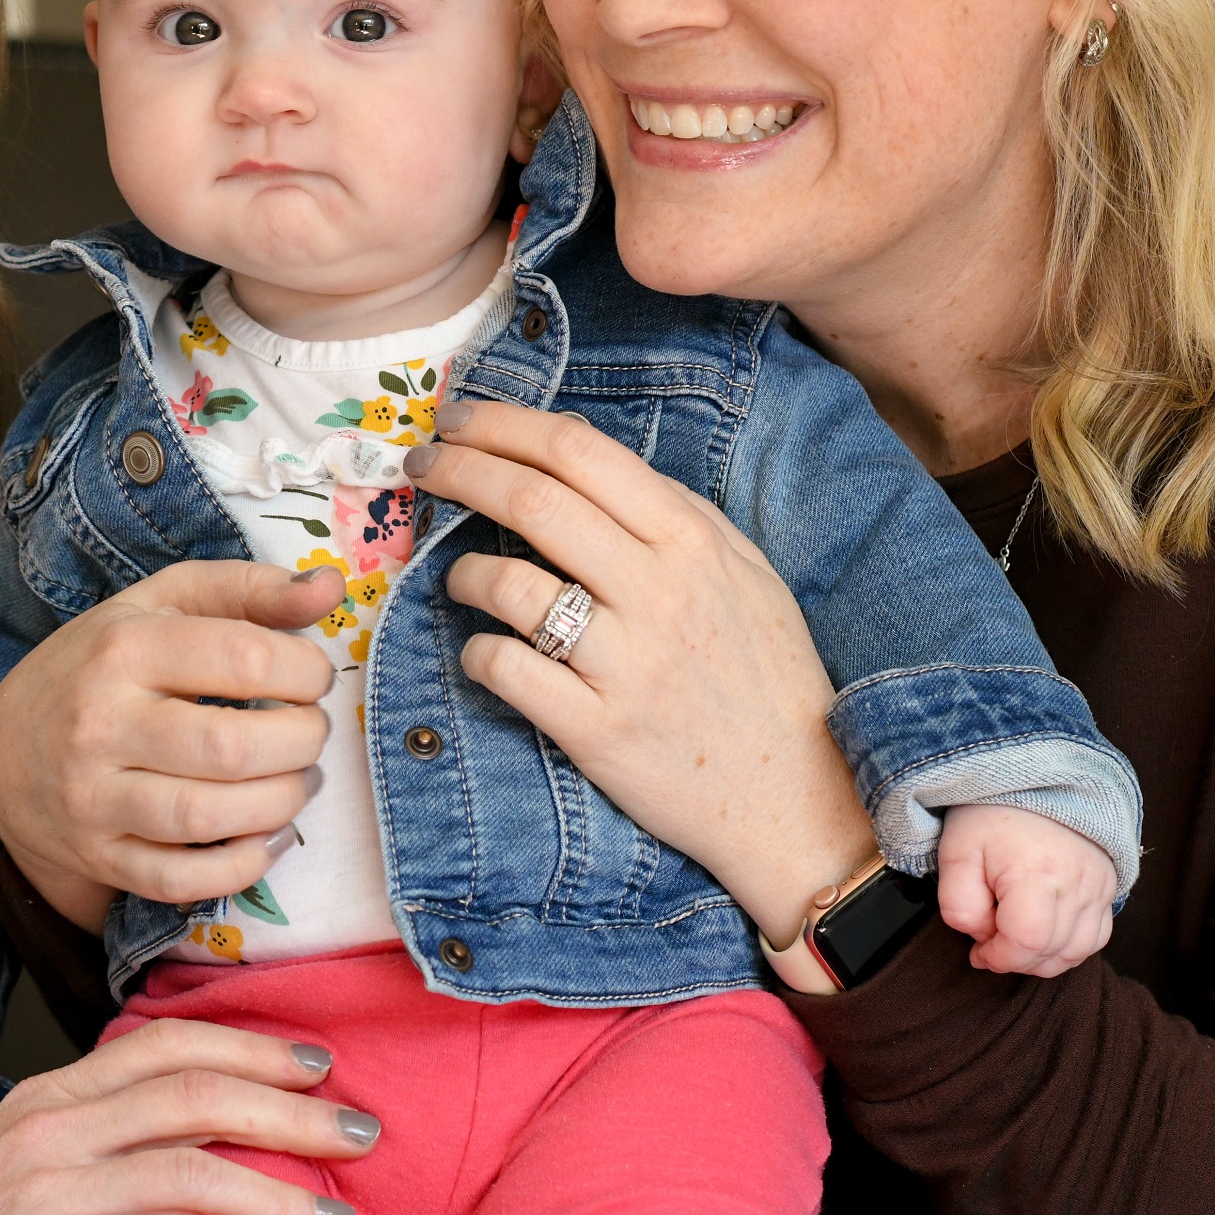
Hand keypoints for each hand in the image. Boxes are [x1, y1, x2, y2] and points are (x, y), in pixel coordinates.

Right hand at [0, 560, 343, 932]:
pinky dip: (242, 865)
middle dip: (302, 742)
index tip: (311, 676)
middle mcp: (101, 723)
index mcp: (124, 648)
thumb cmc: (101, 665)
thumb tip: (331, 587)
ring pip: (211, 815)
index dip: (306, 671)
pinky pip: (183, 878)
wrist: (4, 752)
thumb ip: (248, 590)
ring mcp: (94, 797)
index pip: (245, 658)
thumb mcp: (160, 604)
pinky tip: (266, 836)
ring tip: (294, 780)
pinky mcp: (99, 855)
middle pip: (234, 746)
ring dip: (281, 802)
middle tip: (310, 732)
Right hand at [0, 1023, 372, 1214]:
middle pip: (195, 1093)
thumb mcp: (24, 1168)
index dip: (250, 1046)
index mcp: (52, 1098)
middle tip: (359, 1131)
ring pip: (192, 1171)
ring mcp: (51, 1190)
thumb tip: (197, 1146)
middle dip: (289, 1108)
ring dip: (278, 1195)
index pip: (166, 1044)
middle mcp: (55, 1129)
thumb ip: (101, 1144)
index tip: (317, 1062)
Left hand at [408, 402, 878, 938]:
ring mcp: (625, 663)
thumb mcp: (745, 572)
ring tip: (457, 575)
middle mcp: (657, 591)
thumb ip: (675, 513)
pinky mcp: (596, 730)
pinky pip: (504, 668)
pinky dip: (476, 651)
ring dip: (460, 569)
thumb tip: (586, 461)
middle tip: (420, 464)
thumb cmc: (765, 674)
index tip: (456, 419)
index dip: (502, 424)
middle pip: (532, 500)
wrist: (794, 796)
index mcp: (691, 541)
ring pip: (507, 583)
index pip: (578, 452)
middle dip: (458, 470)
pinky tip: (483, 650)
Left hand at [936, 803, 1114, 976]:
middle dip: (1015, 959)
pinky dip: (1068, 947)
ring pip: (1077, 951)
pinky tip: (1043, 935)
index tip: (979, 951)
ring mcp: (1099, 887)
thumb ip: (958, 904)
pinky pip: (1096, 937)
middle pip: (1053, 952)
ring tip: (1014, 938)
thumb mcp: (956, 853)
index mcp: (1037, 871)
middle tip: (991, 941)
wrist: (1034, 781)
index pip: (1027, 941)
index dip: (999, 957)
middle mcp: (1078, 883)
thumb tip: (980, 938)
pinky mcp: (1108, 888)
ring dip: (1043, 958)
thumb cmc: (991, 815)